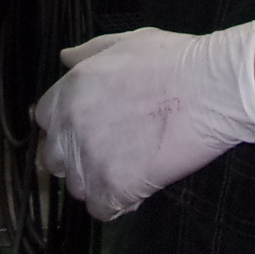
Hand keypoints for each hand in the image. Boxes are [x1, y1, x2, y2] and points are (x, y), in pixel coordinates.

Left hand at [34, 17, 254, 220]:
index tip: (88, 128)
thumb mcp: (126, 43)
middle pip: (54, 158)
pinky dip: (118, 203)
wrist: (210, 89)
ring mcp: (90, 160)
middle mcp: (71, 128)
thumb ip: (89, 53)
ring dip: (98, 182)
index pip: (44, 119)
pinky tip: (137, 187)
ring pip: (78, 187)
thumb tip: (65, 58)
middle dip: (76, 158)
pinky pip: (102, 210)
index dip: (67, 126)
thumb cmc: (174, 61)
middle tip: (110, 151)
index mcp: (69, 91)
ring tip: (129, 168)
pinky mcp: (115, 188)